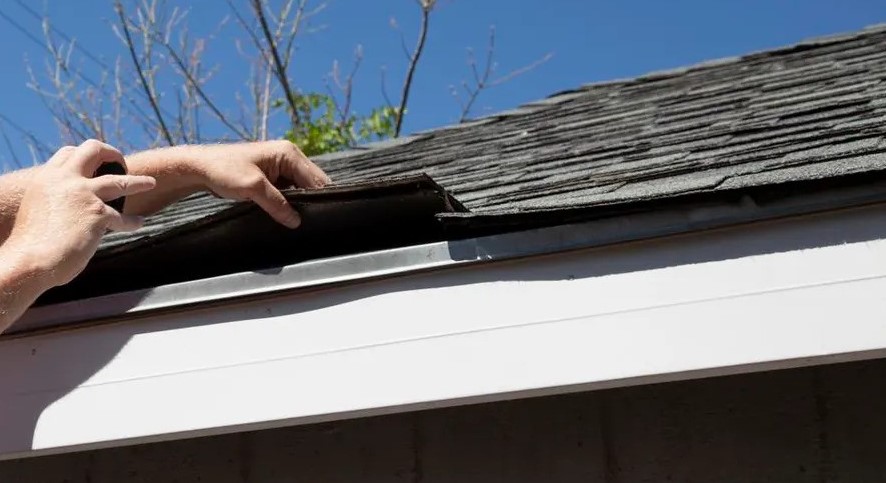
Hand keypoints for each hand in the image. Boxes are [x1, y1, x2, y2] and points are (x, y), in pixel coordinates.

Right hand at [5, 139, 155, 287]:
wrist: (28, 262)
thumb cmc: (30, 245)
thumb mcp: (38, 210)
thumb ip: (56, 201)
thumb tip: (74, 208)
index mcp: (46, 178)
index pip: (68, 153)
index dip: (85, 155)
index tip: (96, 162)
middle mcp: (65, 180)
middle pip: (93, 150)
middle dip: (112, 153)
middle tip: (121, 163)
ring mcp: (83, 195)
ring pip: (120, 181)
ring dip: (138, 182)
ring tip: (151, 183)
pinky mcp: (98, 215)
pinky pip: (123, 218)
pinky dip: (132, 222)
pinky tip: (138, 223)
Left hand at [193, 140, 329, 227]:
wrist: (198, 168)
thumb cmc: (223, 170)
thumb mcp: (253, 188)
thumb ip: (277, 204)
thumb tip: (296, 221)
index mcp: (289, 153)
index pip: (316, 179)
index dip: (319, 199)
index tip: (318, 219)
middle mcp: (289, 157)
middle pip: (312, 184)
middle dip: (310, 201)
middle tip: (308, 222)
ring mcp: (281, 167)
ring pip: (301, 189)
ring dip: (299, 203)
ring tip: (297, 220)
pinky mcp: (273, 177)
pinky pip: (289, 191)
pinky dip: (289, 203)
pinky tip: (286, 215)